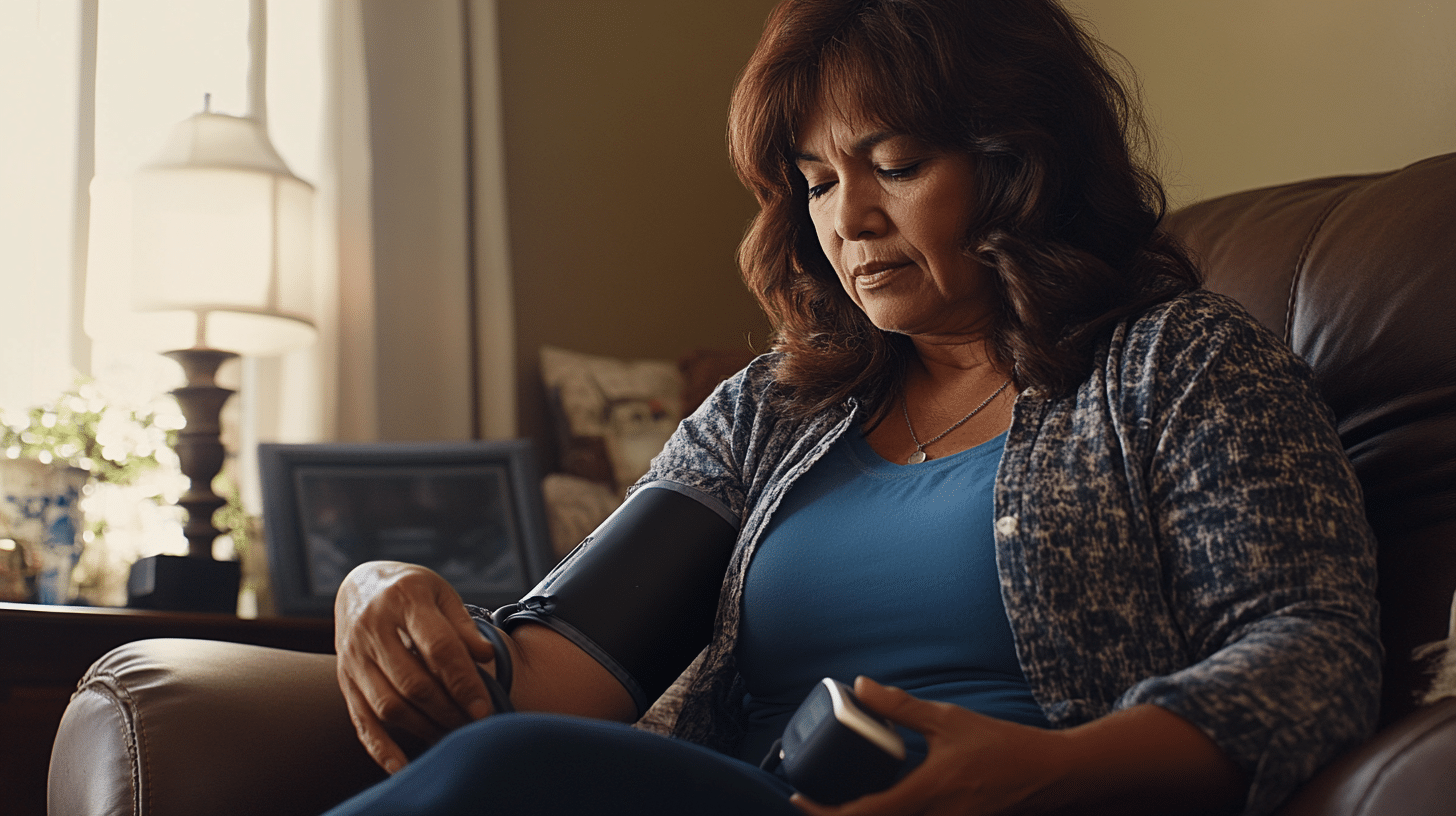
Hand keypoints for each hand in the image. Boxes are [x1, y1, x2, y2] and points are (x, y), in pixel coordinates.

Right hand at [334, 561, 502, 772]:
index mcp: (405, 600)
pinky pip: (361, 721)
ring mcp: (354, 657)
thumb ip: (463, 625)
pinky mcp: (344, 680)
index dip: (464, 681)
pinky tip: (402, 766)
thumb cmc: (411, 590)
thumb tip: (486, 657)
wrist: (361, 584)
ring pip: (388, 706)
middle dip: (447, 710)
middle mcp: (373, 629)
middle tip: (473, 726)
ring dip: (423, 728)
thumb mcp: (440, 592)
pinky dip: (381, 748)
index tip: (484, 708)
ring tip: (451, 737)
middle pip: (413, 682)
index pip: (439, 648)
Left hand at [790, 678, 1245, 815]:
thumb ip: (900, 707)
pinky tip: (882, 802)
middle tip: (813, 802)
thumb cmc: (1002, 746)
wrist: (1052, 774)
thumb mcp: (948, 720)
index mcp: (926, 794)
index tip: (799, 798)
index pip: (865, 815)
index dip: (825, 813)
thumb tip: (861, 685)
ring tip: (839, 803)